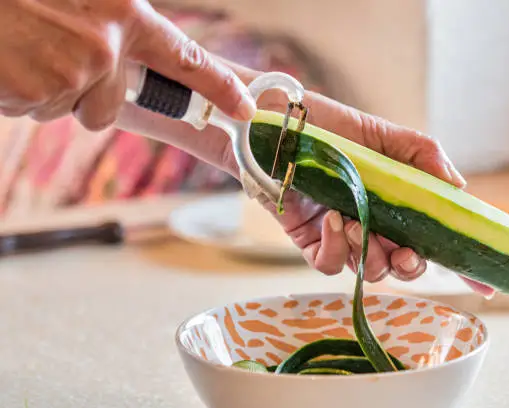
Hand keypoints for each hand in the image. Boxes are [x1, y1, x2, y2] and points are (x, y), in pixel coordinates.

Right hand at [0, 0, 254, 128]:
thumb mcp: (81, 0)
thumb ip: (111, 26)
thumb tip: (121, 60)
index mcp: (123, 13)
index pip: (186, 58)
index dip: (220, 88)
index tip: (247, 110)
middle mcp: (106, 45)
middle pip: (110, 105)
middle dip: (85, 93)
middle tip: (47, 51)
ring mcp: (72, 72)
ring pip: (71, 108)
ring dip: (46, 89)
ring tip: (20, 46)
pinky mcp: (36, 92)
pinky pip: (33, 110)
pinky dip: (16, 94)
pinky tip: (5, 60)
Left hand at [116, 58, 493, 296]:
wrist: (281, 125)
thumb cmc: (333, 127)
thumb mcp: (385, 135)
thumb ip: (425, 156)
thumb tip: (459, 188)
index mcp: (398, 204)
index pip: (434, 239)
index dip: (460, 263)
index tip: (486, 284)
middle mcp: (375, 223)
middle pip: (405, 266)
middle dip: (410, 266)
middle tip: (405, 252)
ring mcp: (344, 236)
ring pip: (371, 270)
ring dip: (371, 252)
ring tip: (357, 221)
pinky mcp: (312, 241)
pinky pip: (331, 265)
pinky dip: (338, 248)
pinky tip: (334, 220)